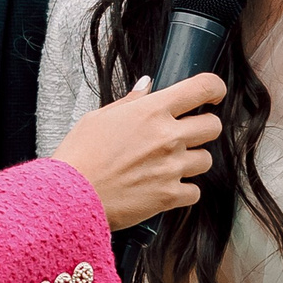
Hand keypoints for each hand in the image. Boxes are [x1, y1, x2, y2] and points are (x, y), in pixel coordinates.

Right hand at [55, 73, 226, 230]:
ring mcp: (171, 167)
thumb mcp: (98, 118)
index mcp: (151, 111)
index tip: (213, 95)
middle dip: (204, 128)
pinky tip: (164, 187)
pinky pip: (195, 191)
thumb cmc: (78, 155)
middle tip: (186, 134)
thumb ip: (130, 102)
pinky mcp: (169, 196)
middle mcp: (167, 137)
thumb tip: (147, 86)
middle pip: (213, 126)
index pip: (202, 88)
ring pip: (206, 160)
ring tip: (167, 165)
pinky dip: (184, 191)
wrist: (68, 196)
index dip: (214, 88)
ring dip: (192, 161)